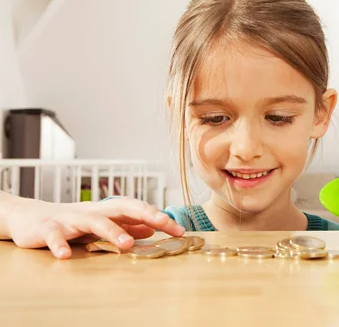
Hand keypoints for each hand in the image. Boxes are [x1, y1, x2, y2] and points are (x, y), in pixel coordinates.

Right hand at [5, 197, 184, 258]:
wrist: (32, 218)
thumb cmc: (74, 222)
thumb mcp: (104, 224)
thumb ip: (127, 226)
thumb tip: (152, 229)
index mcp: (109, 211)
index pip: (139, 210)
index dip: (160, 218)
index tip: (180, 230)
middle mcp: (94, 212)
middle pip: (123, 208)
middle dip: (145, 214)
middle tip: (163, 224)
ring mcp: (71, 219)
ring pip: (94, 221)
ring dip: (112, 231)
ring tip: (127, 243)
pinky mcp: (48, 228)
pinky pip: (55, 236)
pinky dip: (60, 244)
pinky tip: (65, 255)